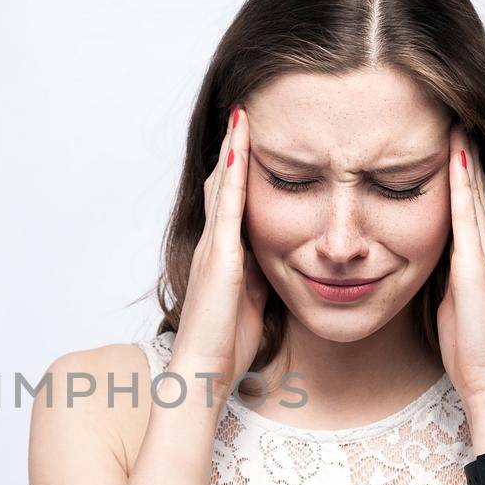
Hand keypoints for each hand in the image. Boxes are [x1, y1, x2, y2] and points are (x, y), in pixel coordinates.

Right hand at [170, 105, 270, 404]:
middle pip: (220, 185)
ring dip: (230, 149)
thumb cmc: (226, 348)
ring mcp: (213, 248)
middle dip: (231, 149)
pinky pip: (227, 205)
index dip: (237, 170)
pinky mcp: (219, 257)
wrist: (203, 373)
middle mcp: (212, 245)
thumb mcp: (252, 303)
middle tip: (242, 111)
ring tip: (241, 113)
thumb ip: (260, 278)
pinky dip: (233, 172)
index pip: (229, 203)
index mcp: (222, 257)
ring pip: (220, 186)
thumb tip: (280, 262)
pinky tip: (240, 145)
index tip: (250, 140)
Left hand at [435, 123, 484, 412]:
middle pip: (470, 186)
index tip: (443, 133)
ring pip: (470, 191)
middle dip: (462, 148)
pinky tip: (454, 153)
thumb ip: (442, 276)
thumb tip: (421, 260)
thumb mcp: (448, 302)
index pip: (464, 201)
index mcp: (474, 256)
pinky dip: (459, 181)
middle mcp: (484, 247)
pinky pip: (465, 213)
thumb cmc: (467, 348)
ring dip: (463, 153)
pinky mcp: (476, 264)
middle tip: (452, 107)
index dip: (456, 167)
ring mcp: (483, 253)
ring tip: (454, 115)